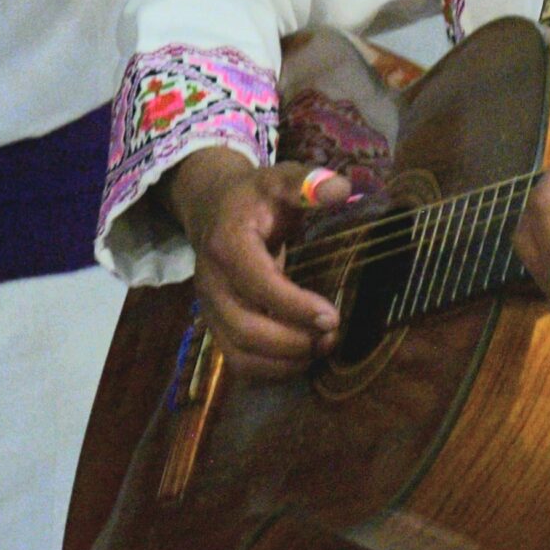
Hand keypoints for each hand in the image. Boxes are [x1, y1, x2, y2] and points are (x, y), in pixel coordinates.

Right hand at [164, 147, 351, 380]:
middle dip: (293, 341)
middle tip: (332, 335)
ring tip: (321, 349)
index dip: (294, 306)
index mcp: (228, 244)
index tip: (332, 316)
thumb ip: (307, 183)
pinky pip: (238, 363)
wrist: (214, 209)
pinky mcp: (216, 326)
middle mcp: (211, 282)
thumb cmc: (256, 197)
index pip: (257, 284)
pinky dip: (271, 370)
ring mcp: (210, 309)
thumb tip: (339, 189)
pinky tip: (302, 358)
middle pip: (245, 328)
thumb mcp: (280, 179)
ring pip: (239, 354)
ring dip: (284, 362)